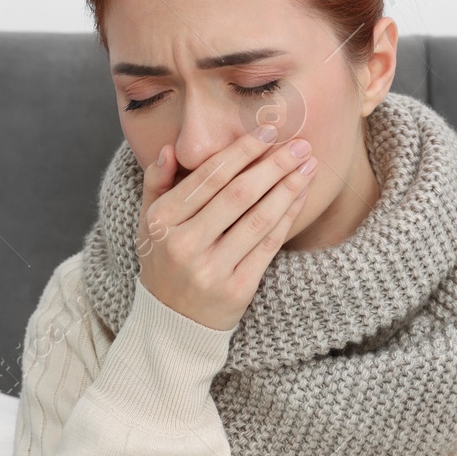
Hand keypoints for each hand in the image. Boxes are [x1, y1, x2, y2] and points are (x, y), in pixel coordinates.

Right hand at [136, 126, 316, 331]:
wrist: (171, 324)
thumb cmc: (164, 263)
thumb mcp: (147, 224)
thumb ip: (156, 183)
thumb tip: (172, 148)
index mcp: (161, 222)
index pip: (209, 177)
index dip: (242, 151)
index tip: (268, 130)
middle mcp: (184, 244)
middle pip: (238, 194)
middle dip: (273, 164)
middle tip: (299, 143)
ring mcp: (211, 269)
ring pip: (258, 218)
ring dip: (288, 187)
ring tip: (308, 164)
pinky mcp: (238, 289)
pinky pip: (269, 245)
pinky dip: (288, 216)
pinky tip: (301, 194)